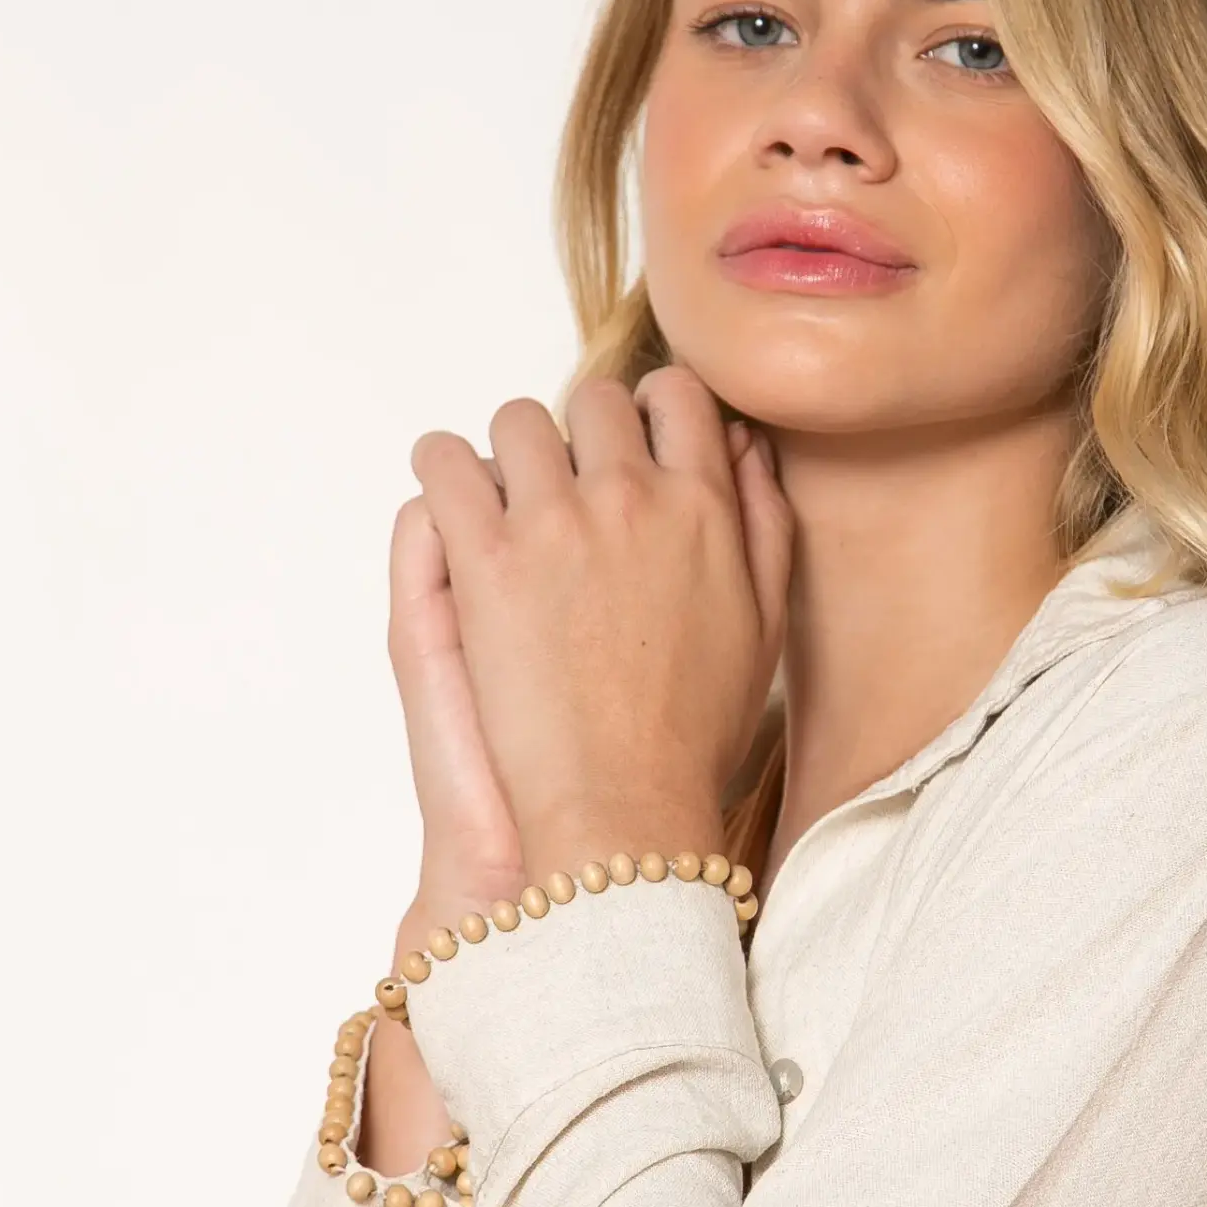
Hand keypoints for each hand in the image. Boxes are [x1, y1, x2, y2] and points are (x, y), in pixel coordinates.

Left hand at [407, 365, 791, 877]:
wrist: (624, 808)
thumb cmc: (694, 735)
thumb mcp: (764, 628)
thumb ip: (763, 527)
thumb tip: (747, 449)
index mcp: (703, 509)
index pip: (679, 398)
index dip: (650, 408)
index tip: (630, 436)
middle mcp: (632, 498)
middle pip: (593, 401)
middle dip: (577, 433)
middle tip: (563, 488)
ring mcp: (554, 524)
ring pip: (515, 421)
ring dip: (508, 453)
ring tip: (502, 504)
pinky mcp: (485, 561)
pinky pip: (444, 466)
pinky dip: (442, 472)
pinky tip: (450, 508)